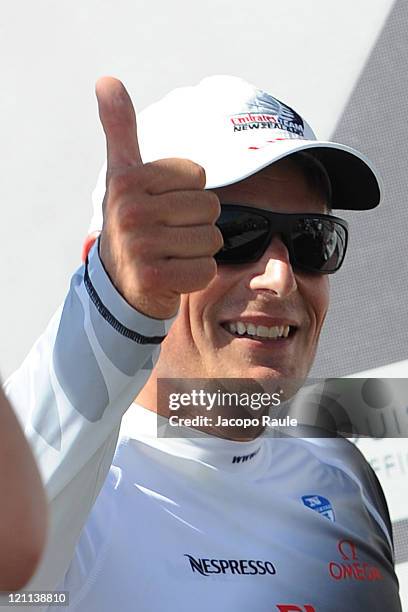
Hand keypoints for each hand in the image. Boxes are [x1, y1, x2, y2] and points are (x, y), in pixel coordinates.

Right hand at [95, 77, 222, 318]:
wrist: (118, 283)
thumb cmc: (131, 223)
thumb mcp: (123, 175)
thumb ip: (120, 130)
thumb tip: (106, 80)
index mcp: (127, 179)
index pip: (199, 176)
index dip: (189, 194)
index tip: (163, 208)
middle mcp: (129, 211)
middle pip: (209, 208)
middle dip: (197, 225)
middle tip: (168, 236)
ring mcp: (139, 247)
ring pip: (211, 240)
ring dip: (198, 252)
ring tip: (171, 255)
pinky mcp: (152, 278)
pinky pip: (205, 269)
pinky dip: (195, 276)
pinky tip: (172, 276)